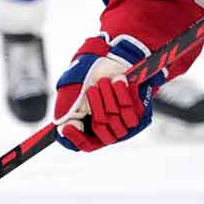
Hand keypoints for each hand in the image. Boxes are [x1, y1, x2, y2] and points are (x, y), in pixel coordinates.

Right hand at [52, 35, 165, 151]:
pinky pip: (131, 110)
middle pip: (101, 129)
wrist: (111, 59)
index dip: (76, 137)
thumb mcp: (72, 96)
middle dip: (94, 105)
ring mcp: (125, 122)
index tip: (66, 127)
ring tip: (103, 81)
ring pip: (116, 119)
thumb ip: (67, 114)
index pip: (87, 144)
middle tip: (90, 89)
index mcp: (94, 129)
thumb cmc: (89, 79)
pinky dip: (122, 93)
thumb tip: (64, 130)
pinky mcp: (139, 112)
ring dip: (108, 97)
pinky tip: (118, 81)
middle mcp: (110, 130)